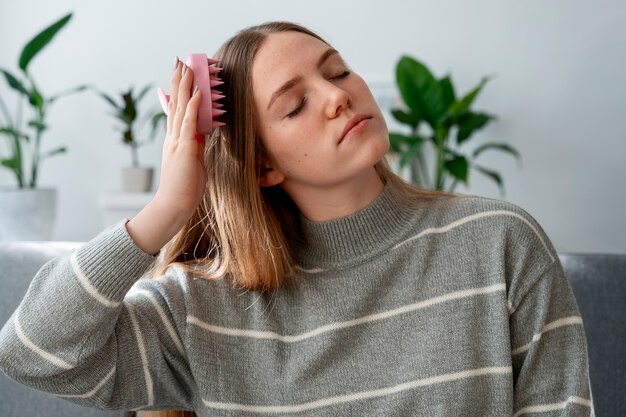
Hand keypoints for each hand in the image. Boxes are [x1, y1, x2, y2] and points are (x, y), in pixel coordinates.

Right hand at [155, 60, 205, 216]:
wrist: (174, 204)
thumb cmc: (184, 186)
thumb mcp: (192, 160)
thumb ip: (195, 144)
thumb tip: (202, 132)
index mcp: (175, 139)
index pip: (176, 110)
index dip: (178, 91)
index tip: (180, 74)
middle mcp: (173, 136)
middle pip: (175, 103)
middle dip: (178, 82)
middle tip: (180, 62)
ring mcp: (177, 141)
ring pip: (180, 108)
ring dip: (184, 87)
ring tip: (186, 68)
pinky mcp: (185, 148)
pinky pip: (190, 123)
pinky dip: (193, 107)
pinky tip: (196, 93)